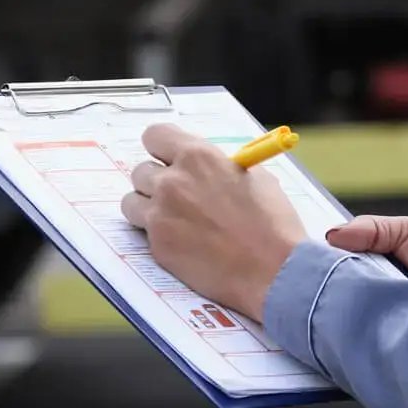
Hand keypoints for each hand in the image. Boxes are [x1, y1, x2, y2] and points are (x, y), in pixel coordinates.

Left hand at [122, 124, 305, 319]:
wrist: (274, 270)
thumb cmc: (272, 222)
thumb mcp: (252, 176)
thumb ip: (219, 166)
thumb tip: (205, 166)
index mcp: (197, 156)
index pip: (154, 136)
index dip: (161, 148)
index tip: (167, 158)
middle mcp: (172, 182)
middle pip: (140, 171)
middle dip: (156, 181)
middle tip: (176, 196)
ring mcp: (161, 215)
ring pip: (132, 202)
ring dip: (147, 208)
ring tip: (172, 219)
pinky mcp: (158, 246)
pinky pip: (144, 233)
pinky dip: (158, 236)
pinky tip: (182, 243)